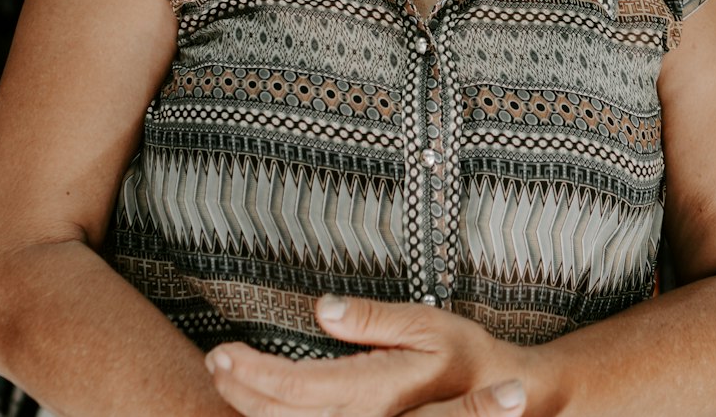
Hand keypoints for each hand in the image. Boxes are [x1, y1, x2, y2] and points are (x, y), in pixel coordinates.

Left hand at [205, 295, 532, 416]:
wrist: (502, 396)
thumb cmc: (466, 359)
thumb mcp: (428, 325)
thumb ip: (374, 320)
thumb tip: (325, 309)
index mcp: (371, 393)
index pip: (294, 387)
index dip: (252, 373)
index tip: (223, 352)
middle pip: (282, 415)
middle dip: (241, 390)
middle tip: (214, 362)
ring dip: (253, 407)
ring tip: (227, 380)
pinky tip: (265, 406)